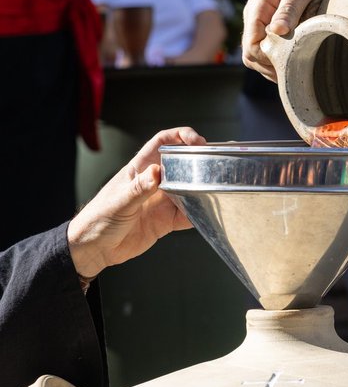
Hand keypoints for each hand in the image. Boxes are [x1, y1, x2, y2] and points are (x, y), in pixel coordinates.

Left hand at [67, 126, 205, 279]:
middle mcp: (155, 182)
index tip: (198, 141)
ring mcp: (162, 201)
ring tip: (215, 188)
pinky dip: (199, 214)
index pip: (163, 142)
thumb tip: (157, 172)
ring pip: (189, 188)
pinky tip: (207, 214)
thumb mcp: (118, 201)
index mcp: (140, 168)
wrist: (93, 250)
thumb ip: (139, 187)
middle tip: (215, 164)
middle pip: (182, 163)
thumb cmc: (98, 219)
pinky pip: (188, 214)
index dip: (181, 136)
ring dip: (202, 188)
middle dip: (199, 160)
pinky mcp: (166, 221)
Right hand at [242, 0, 334, 80]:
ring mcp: (263, 22)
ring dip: (273, 66)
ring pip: (258, 56)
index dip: (268, 60)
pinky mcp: (273, 26)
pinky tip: (296, 63)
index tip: (290, 62)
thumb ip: (289, 9)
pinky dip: (278, 61)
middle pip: (251, 55)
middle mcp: (255, 17)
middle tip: (294, 73)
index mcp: (257, 8)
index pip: (251, 46)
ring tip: (296, 71)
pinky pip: (268, 50)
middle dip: (269, 67)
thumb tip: (277, 32)